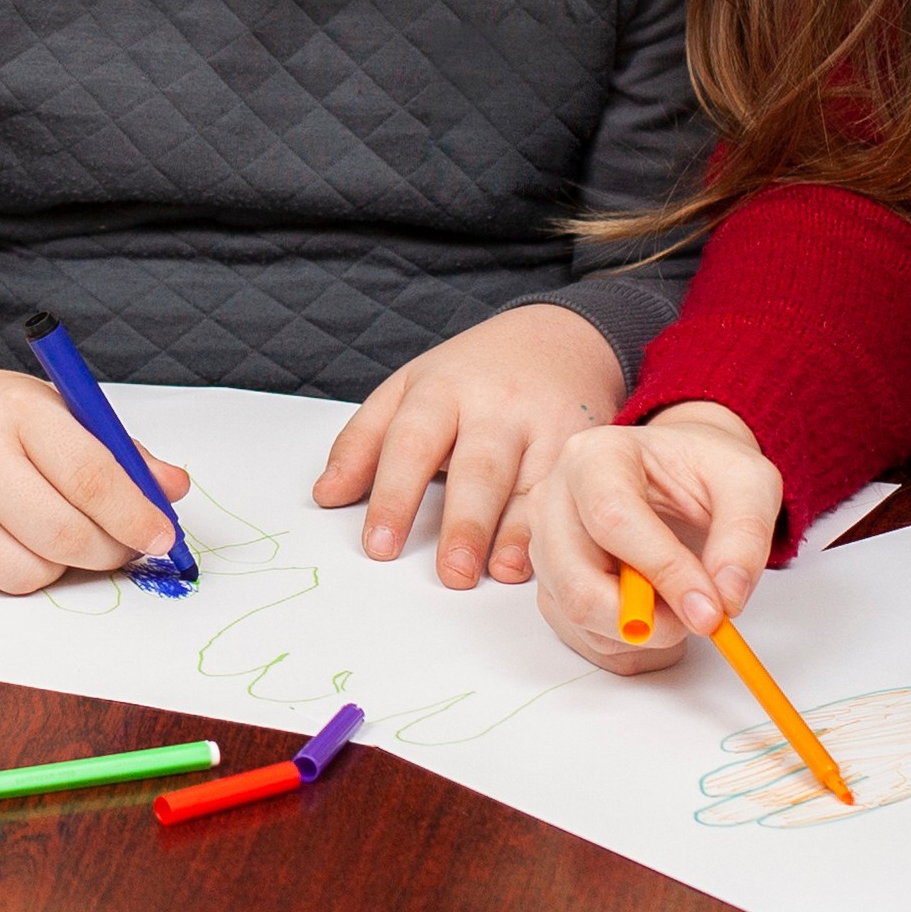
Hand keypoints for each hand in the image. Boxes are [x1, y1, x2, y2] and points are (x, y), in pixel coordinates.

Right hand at [0, 356, 192, 595]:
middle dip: (108, 552)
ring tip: (42, 530)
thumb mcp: (50, 408)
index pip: (92, 477)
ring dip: (55, 565)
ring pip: (30, 574)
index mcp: (15, 412)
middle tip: (119, 546)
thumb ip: (115, 449)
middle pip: (66, 537)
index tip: (163, 536)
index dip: (137, 515)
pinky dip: (5, 571)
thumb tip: (172, 489)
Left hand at [313, 304, 626, 588]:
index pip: (411, 445)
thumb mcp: (409, 389)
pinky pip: (568, 490)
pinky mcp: (584, 446)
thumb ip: (364, 441)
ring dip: (517, 532)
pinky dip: (557, 526)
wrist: (560, 337)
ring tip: (499, 572)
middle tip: (450, 573)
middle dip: (464, 522)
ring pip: (532, 483)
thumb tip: (326, 496)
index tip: (379, 546)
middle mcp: (496, 407)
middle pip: (479, 468)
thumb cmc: (472, 374)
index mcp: (441, 390)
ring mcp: (545, 426)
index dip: (394, 497)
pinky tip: (544, 558)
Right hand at [521, 406, 785, 674]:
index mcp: (595, 456)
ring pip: (580, 619)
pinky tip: (662, 617)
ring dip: (644, 636)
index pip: (613, 520)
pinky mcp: (550, 586)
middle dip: (648, 620)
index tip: (711, 608)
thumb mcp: (748, 483)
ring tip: (684, 606)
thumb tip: (725, 599)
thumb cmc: (705, 472)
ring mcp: (544, 547)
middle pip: (579, 584)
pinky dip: (633, 648)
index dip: (664, 572)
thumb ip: (744, 536)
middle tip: (701, 618)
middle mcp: (554, 500)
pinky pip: (584, 640)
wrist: (679, 476)